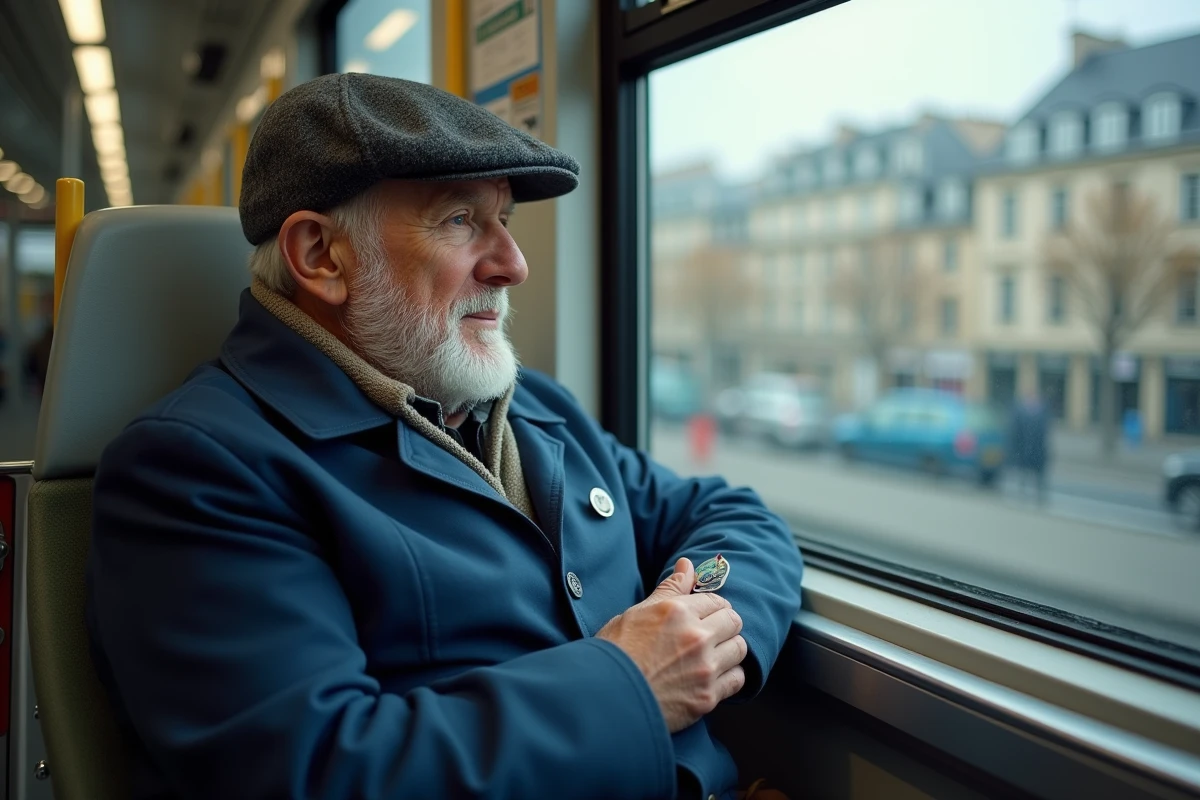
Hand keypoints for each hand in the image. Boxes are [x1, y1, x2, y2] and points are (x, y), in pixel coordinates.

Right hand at [596, 558, 746, 732]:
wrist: (605, 698)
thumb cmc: (616, 653)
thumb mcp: (637, 612)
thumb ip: (669, 588)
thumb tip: (687, 564)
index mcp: (678, 611)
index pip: (716, 600)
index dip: (712, 607)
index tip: (706, 615)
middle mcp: (696, 636)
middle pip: (734, 621)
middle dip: (725, 624)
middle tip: (711, 633)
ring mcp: (704, 667)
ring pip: (739, 649)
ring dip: (730, 649)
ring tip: (713, 654)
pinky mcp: (707, 696)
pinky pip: (737, 680)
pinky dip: (730, 676)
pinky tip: (714, 676)